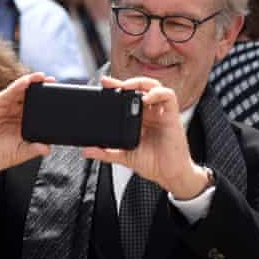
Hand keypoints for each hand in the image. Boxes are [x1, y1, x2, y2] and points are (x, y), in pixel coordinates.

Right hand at [0, 72, 52, 180]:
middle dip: (40, 86)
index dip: (47, 99)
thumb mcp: (21, 152)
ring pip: (18, 91)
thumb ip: (34, 149)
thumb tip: (47, 149)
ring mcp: (4, 107)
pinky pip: (6, 93)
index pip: (37, 106)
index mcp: (24, 121)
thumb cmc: (0, 155)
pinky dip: (16, 87)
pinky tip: (25, 82)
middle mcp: (14, 111)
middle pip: (29, 95)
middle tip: (52, 80)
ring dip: (29, 82)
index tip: (59, 94)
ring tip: (40, 77)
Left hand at [82, 77, 209, 198]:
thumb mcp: (124, 157)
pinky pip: (169, 96)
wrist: (169, 176)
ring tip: (128, 86)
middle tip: (110, 83)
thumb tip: (86, 151)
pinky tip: (146, 98)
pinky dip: (158, 93)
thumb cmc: (153, 164)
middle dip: (125, 82)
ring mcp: (161, 113)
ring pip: (154, 86)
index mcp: (139, 118)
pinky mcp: (173, 116)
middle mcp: (150, 112)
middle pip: (140, 87)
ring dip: (140, 83)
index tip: (103, 84)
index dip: (116, 88)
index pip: (128, 97)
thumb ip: (105, 153)